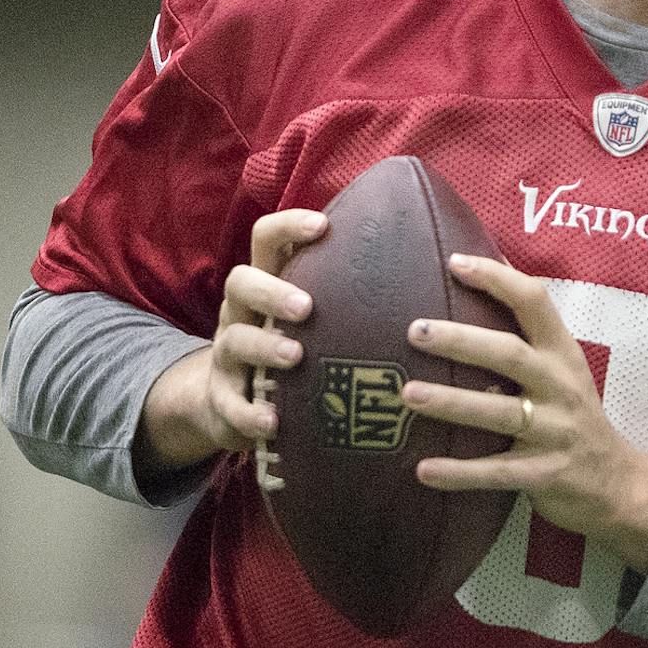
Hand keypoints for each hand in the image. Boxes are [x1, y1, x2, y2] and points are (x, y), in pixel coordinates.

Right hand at [137, 207, 327, 478]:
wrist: (232, 402)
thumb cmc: (292, 345)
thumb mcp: (309, 316)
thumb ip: (346, 291)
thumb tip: (425, 264)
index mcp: (264, 284)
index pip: (266, 239)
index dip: (289, 226)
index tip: (323, 226)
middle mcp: (241, 312)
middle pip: (241, 283)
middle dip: (272, 291)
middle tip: (307, 307)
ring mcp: (227, 355)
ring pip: (235, 341)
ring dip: (265, 347)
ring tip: (296, 356)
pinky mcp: (223, 399)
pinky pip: (230, 405)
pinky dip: (250, 413)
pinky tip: (272, 421)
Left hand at [402, 254, 647, 572]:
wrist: (617, 482)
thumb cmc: (574, 415)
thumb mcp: (562, 367)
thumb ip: (528, 330)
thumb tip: (484, 266)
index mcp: (562, 353)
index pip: (535, 302)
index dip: (497, 279)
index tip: (455, 262)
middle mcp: (561, 386)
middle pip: (510, 355)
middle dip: (462, 341)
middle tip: (415, 330)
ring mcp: (555, 432)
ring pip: (500, 414)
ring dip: (452, 403)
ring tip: (408, 394)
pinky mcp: (545, 474)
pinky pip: (497, 473)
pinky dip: (460, 472)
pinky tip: (424, 470)